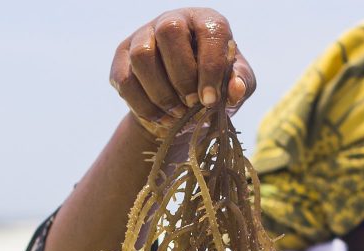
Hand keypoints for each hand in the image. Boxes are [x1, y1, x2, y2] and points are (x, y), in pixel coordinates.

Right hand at [110, 8, 255, 138]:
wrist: (180, 105)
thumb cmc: (213, 87)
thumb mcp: (234, 86)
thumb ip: (241, 84)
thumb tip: (235, 89)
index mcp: (205, 21)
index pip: (210, 31)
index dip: (211, 67)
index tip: (210, 100)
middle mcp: (172, 20)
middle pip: (169, 32)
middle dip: (182, 77)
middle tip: (192, 105)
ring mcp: (143, 36)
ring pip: (142, 56)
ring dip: (160, 93)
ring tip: (177, 115)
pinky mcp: (122, 58)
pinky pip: (124, 80)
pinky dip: (143, 106)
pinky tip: (161, 118)